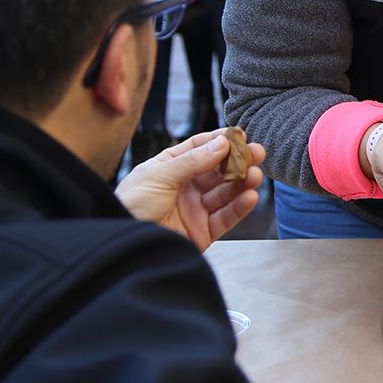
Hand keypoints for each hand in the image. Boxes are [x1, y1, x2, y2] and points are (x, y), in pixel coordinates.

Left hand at [115, 128, 264, 251]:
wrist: (125, 247)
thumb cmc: (130, 207)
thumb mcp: (158, 176)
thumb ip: (192, 161)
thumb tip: (221, 143)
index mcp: (167, 168)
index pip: (198, 148)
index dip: (219, 141)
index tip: (240, 135)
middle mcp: (182, 187)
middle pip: (216, 170)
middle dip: (238, 161)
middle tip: (257, 153)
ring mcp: (193, 210)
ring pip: (224, 193)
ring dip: (242, 183)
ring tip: (255, 175)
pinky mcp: (201, 232)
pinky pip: (225, 217)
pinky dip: (239, 207)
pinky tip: (249, 196)